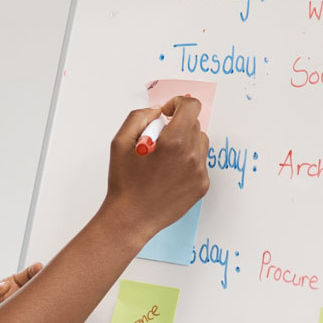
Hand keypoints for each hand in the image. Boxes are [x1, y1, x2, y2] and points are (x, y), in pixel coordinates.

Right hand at [103, 96, 211, 244]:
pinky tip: (169, 174)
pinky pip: (200, 163)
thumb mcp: (120, 143)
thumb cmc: (124, 184)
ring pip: (200, 143)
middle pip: (194, 124)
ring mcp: (200, 172)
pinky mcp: (202, 186)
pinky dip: (187, 162)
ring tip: (165, 159)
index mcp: (174, 142)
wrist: (131, 219)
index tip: (167, 113)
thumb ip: (138, 117)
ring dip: (185, 143)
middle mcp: (192, 156)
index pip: (191, 107)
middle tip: (158, 142)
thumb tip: (157, 111)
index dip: (178, 103)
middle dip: (177, 126)